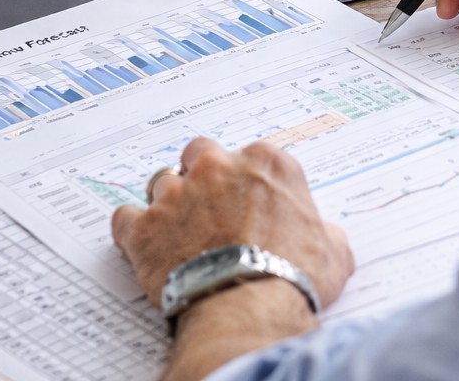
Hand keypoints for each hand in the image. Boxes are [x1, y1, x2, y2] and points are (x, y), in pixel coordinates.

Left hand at [111, 136, 353, 309]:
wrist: (247, 306)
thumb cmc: (292, 275)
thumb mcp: (333, 250)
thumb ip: (326, 232)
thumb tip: (328, 238)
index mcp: (266, 163)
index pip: (253, 156)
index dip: (250, 182)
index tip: (252, 203)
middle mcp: (216, 168)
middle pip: (200, 153)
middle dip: (203, 175)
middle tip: (211, 209)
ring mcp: (176, 195)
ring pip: (160, 182)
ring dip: (168, 203)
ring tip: (179, 233)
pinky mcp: (143, 228)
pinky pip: (125, 219)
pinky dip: (132, 231)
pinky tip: (143, 246)